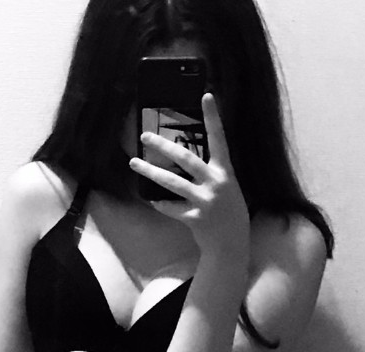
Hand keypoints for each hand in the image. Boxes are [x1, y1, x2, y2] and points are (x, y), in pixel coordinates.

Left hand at [129, 93, 249, 259]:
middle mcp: (216, 183)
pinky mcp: (194, 218)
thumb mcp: (226, 187)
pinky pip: (170, 207)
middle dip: (164, 145)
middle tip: (144, 135)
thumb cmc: (228, 212)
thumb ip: (210, 172)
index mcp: (225, 172)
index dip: (213, 117)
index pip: (219, 138)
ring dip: (149, 171)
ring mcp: (205, 201)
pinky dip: (160, 204)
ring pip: (171, 182)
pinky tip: (152, 200)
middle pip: (186, 158)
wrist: (231, 244)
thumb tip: (183, 156)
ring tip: (133, 163)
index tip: (206, 95)